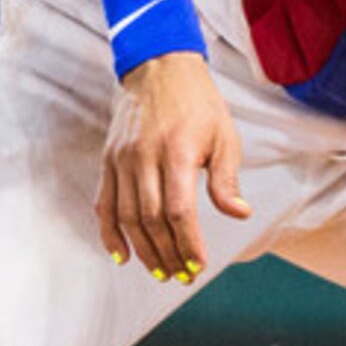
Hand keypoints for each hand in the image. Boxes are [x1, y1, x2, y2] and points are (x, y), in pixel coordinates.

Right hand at [96, 50, 251, 282]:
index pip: (178, 210)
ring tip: (160, 272)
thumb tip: (239, 214)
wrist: (159, 69)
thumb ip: (227, 180)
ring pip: (126, 217)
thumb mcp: (225, 137)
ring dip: (142, 250)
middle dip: (167, 253)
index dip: (187, 243)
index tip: (197, 265)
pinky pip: (105, 203)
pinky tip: (122, 255)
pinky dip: (110, 232)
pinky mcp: (108, 160)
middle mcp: (143, 158)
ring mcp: (121, 160)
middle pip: (150, 219)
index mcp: (177, 153)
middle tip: (182, 276)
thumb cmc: (199, 105)